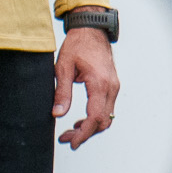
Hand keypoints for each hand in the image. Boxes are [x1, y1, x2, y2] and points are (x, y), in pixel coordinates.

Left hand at [54, 22, 119, 147]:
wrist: (92, 29)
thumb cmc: (78, 45)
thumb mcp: (63, 68)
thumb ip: (62, 92)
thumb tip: (57, 114)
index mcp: (99, 84)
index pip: (95, 117)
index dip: (84, 133)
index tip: (72, 142)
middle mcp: (111, 87)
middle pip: (103, 121)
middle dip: (85, 134)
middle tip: (66, 138)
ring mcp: (114, 86)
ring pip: (107, 116)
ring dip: (90, 127)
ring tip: (70, 131)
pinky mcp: (112, 86)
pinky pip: (107, 108)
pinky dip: (95, 118)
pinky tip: (80, 120)